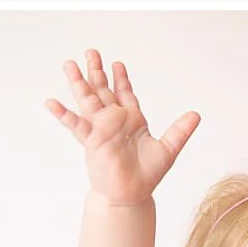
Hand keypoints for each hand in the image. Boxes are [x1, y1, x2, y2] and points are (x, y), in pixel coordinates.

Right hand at [46, 49, 199, 205]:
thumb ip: (180, 130)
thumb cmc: (146, 175)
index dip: (121, 78)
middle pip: (103, 90)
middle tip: (91, 52)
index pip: (125, 93)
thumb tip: (196, 114)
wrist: (130, 195)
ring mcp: (100, 129)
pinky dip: (63, 114)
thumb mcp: (168, 148)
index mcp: (132, 120)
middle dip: (97, 71)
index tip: (117, 64)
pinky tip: (51, 102)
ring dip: (78, 82)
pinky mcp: (91, 140)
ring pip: (88, 100)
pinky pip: (75, 124)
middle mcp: (114, 121)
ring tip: (69, 64)